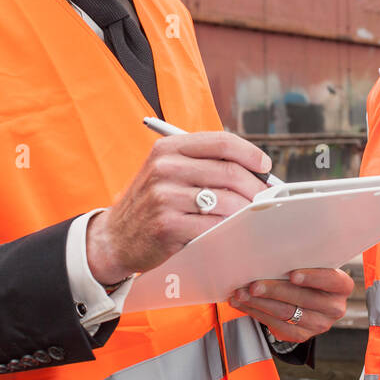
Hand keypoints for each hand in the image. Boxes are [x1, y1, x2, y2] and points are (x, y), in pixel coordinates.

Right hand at [87, 131, 272, 283]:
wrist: (115, 238)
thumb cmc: (153, 204)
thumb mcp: (168, 172)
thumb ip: (204, 164)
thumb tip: (255, 169)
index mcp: (169, 149)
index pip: (222, 142)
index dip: (250, 153)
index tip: (265, 166)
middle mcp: (165, 168)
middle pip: (229, 171)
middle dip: (255, 186)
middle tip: (265, 198)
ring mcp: (165, 196)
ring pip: (226, 200)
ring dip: (247, 210)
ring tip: (253, 215)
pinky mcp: (168, 225)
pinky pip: (214, 225)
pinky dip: (231, 229)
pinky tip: (234, 231)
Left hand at [227, 267, 354, 343]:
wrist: (309, 300)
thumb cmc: (309, 276)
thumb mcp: (313, 266)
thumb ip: (302, 260)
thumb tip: (271, 250)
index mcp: (341, 286)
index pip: (330, 280)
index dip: (312, 277)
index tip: (292, 274)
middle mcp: (334, 307)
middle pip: (303, 298)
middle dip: (275, 290)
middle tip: (254, 285)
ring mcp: (319, 324)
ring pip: (286, 313)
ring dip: (260, 303)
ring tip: (241, 293)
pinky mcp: (302, 335)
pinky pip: (277, 325)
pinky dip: (257, 313)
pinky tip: (244, 304)